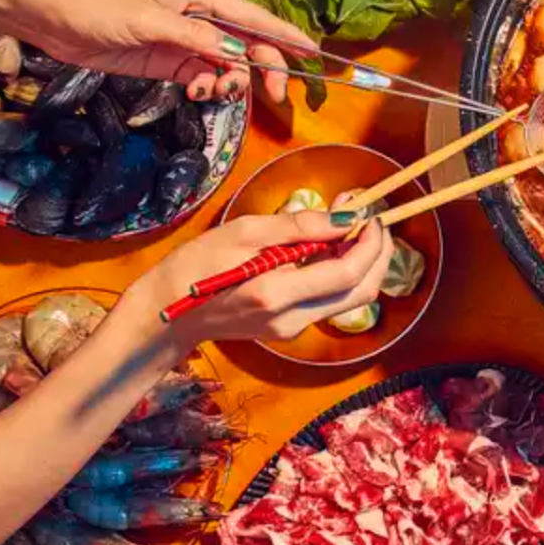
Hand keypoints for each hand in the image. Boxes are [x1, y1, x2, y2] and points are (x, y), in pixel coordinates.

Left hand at [24, 0, 308, 103]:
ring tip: (215, 92)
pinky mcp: (170, 61)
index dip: (285, 35)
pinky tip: (197, 92)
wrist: (53, 20)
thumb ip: (195, 38)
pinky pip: (204, 76)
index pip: (253, 17)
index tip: (313, 53)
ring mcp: (185, 40)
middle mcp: (198, 17)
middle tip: (275, 95)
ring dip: (231, 81)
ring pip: (228, 64)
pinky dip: (208, 87)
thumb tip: (235, 52)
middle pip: (247, 43)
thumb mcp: (148, 22)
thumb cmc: (97, 8)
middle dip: (264, 68)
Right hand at [119, 212, 393, 345]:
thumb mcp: (242, 232)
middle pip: (361, 292)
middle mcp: (293, 320)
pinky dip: (340, 274)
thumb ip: (297, 227)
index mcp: (277, 295)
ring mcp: (293, 329)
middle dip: (378, 254)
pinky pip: (329, 301)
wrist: (165, 315)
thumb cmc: (194, 266)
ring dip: (362, 263)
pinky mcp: (289, 330)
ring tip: (353, 227)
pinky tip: (330, 248)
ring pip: (349, 299)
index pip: (348, 273)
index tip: (372, 214)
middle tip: (375, 220)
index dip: (370, 243)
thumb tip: (344, 217)